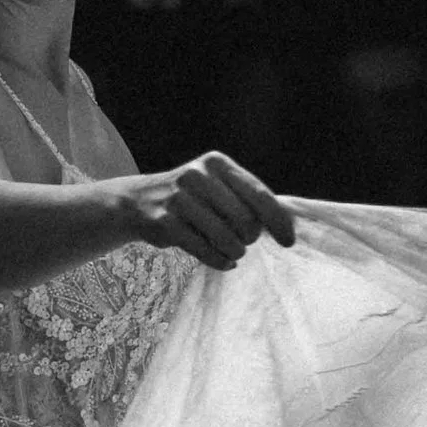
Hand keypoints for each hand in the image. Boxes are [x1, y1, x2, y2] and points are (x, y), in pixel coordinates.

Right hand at [119, 152, 296, 270]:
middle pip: (245, 220)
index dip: (278, 221)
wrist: (137, 201)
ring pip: (226, 239)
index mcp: (216, 163)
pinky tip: (224, 262)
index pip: (260, 195)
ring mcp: (179, 199)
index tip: (289, 242)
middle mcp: (197, 176)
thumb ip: (246, 199)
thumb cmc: (191, 198)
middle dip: (250, 238)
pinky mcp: (165, 223)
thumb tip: (285, 225)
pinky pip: (204, 251)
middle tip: (243, 242)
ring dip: (235, 252)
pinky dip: (220, 261)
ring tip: (233, 253)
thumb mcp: (216, 186)